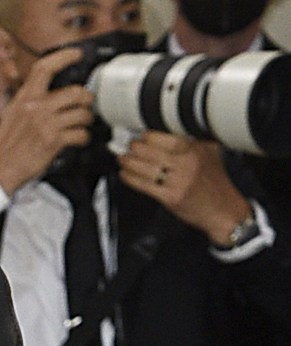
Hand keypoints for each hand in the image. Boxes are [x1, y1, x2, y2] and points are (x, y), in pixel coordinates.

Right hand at [0, 66, 94, 195]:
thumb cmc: (5, 145)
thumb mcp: (12, 113)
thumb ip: (29, 99)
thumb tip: (48, 90)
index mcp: (25, 97)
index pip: (45, 68)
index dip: (64, 57)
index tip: (76, 54)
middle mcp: (37, 107)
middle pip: (75, 91)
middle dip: (86, 98)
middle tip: (86, 103)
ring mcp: (47, 123)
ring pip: (82, 113)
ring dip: (86, 119)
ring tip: (82, 123)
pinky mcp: (54, 141)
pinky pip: (81, 134)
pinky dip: (83, 137)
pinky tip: (78, 139)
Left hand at [119, 131, 251, 242]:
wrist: (224, 210)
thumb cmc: (216, 184)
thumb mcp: (210, 154)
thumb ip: (193, 142)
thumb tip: (166, 134)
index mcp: (196, 149)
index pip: (167, 138)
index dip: (150, 136)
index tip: (141, 134)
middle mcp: (187, 163)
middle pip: (153, 152)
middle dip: (136, 148)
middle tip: (128, 146)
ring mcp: (178, 181)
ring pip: (147, 168)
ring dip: (129, 163)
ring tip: (122, 158)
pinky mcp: (171, 197)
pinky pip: (145, 186)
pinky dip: (131, 179)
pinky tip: (125, 174)